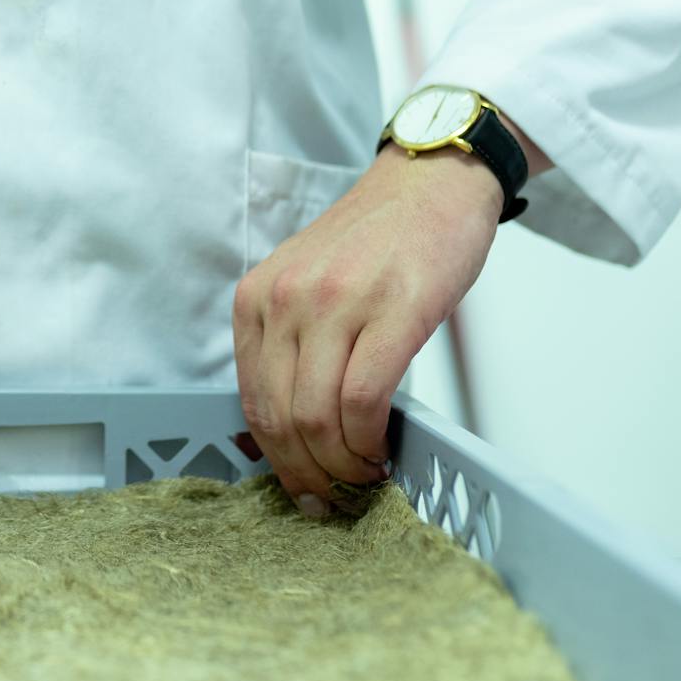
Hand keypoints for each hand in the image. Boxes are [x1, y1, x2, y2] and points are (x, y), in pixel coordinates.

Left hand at [232, 143, 513, 515]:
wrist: (430, 183)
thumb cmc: (376, 240)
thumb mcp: (305, 284)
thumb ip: (289, 346)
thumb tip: (290, 432)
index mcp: (256, 298)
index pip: (251, 403)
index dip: (276, 460)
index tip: (301, 486)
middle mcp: (285, 300)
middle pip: (281, 419)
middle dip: (308, 473)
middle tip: (336, 497)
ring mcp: (334, 304)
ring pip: (318, 417)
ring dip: (342, 464)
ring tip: (365, 476)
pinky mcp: (391, 311)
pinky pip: (364, 399)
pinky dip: (370, 439)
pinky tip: (384, 450)